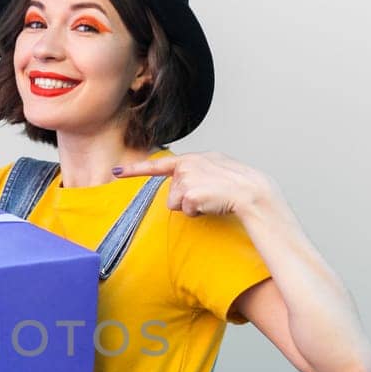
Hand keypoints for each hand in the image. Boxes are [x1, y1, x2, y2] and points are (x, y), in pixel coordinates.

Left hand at [113, 151, 275, 216]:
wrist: (254, 191)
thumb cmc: (238, 186)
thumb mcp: (216, 171)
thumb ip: (196, 174)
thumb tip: (184, 189)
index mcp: (194, 158)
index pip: (160, 166)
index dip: (135, 170)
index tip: (116, 173)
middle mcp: (188, 164)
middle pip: (171, 193)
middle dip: (185, 200)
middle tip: (209, 196)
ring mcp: (188, 177)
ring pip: (175, 204)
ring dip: (191, 207)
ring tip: (212, 199)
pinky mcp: (190, 192)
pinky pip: (186, 211)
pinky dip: (198, 212)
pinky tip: (212, 204)